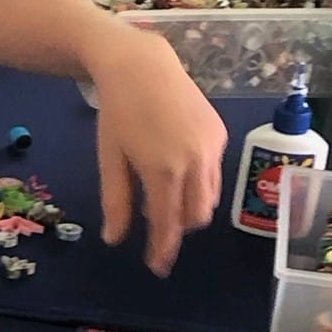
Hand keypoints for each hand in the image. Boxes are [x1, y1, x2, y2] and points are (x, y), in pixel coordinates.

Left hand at [86, 24, 225, 271]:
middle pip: (196, 216)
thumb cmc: (118, 112)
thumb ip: (116, 201)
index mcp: (164, 171)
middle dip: (179, 229)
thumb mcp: (111, 159)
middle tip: (159, 233)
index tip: (157, 266)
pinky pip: (214, 173)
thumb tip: (115, 239)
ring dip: (191, 208)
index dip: (163, 248)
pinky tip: (179, 173)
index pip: (168, 223)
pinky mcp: (219, 134)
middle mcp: (195, 162)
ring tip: (167, 204)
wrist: (142, 65)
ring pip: (209, 197)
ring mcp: (212, 147)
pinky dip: (199, 183)